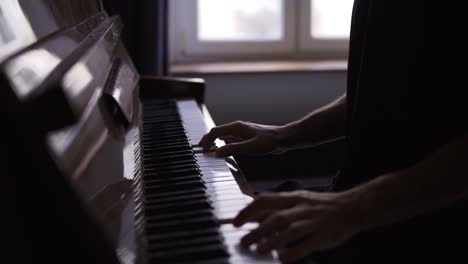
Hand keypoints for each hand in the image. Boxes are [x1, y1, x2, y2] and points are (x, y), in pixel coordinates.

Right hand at [198, 121, 284, 156]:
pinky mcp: (246, 138)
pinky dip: (222, 145)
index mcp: (236, 127)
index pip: (215, 132)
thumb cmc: (270, 142)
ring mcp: (241, 133)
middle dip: (207, 141)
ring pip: (223, 136)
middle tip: (200, 150)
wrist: (284, 139)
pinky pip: (230, 140)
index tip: (203, 151)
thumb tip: (217, 153)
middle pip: (217, 133)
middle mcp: (237, 128)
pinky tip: (222, 150)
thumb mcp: (250, 147)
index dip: (206, 141)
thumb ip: (233, 149)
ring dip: (214, 143)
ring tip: (207, 151)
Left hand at [233, 191, 359, 262]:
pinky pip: (305, 245)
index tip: (236, 222)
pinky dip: (292, 252)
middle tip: (244, 242)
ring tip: (259, 250)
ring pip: (288, 231)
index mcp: (293, 197)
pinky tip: (282, 258)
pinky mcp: (323, 237)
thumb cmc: (322, 205)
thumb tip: (254, 214)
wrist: (352, 207)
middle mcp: (301, 208)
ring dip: (271, 242)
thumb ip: (278, 207)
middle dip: (256, 231)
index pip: (266, 200)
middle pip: (274, 218)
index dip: (248, 211)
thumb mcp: (299, 199)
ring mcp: (312, 222)